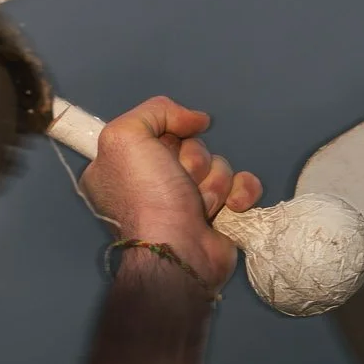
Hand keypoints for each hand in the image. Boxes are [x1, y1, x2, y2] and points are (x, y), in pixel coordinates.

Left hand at [78, 97, 263, 290]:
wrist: (178, 253)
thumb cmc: (146, 196)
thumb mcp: (125, 137)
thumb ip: (154, 111)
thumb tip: (196, 120)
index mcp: (122, 169)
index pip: (157, 132)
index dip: (166, 136)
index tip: (161, 149)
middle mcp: (152, 185)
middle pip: (190, 146)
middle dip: (192, 161)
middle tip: (180, 183)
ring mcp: (188, 203)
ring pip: (217, 165)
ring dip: (213, 182)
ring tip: (198, 206)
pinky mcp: (220, 216)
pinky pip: (242, 185)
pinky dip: (240, 193)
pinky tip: (231, 208)